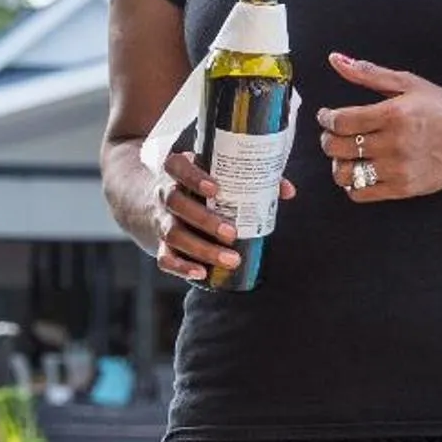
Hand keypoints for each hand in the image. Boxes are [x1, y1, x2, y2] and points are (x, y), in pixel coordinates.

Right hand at [148, 150, 294, 282]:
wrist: (154, 200)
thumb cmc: (196, 185)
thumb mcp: (213, 173)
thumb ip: (250, 178)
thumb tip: (287, 191)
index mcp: (176, 170)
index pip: (178, 167)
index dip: (193, 178)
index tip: (215, 189)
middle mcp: (164, 194)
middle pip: (176, 203)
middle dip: (204, 220)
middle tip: (232, 232)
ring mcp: (160, 220)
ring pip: (173, 234)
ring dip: (202, 248)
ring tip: (231, 258)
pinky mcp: (161, 244)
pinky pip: (165, 258)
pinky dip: (181, 267)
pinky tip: (202, 273)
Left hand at [315, 53, 441, 202]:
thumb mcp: (409, 84)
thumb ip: (369, 73)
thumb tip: (335, 59)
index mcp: (394, 114)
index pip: (341, 121)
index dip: (325, 118)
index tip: (326, 116)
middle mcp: (394, 144)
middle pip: (337, 147)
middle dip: (327, 139)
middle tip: (334, 134)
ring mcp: (398, 169)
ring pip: (344, 174)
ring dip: (338, 163)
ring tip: (346, 154)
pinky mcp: (402, 189)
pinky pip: (360, 194)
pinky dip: (352, 184)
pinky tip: (360, 170)